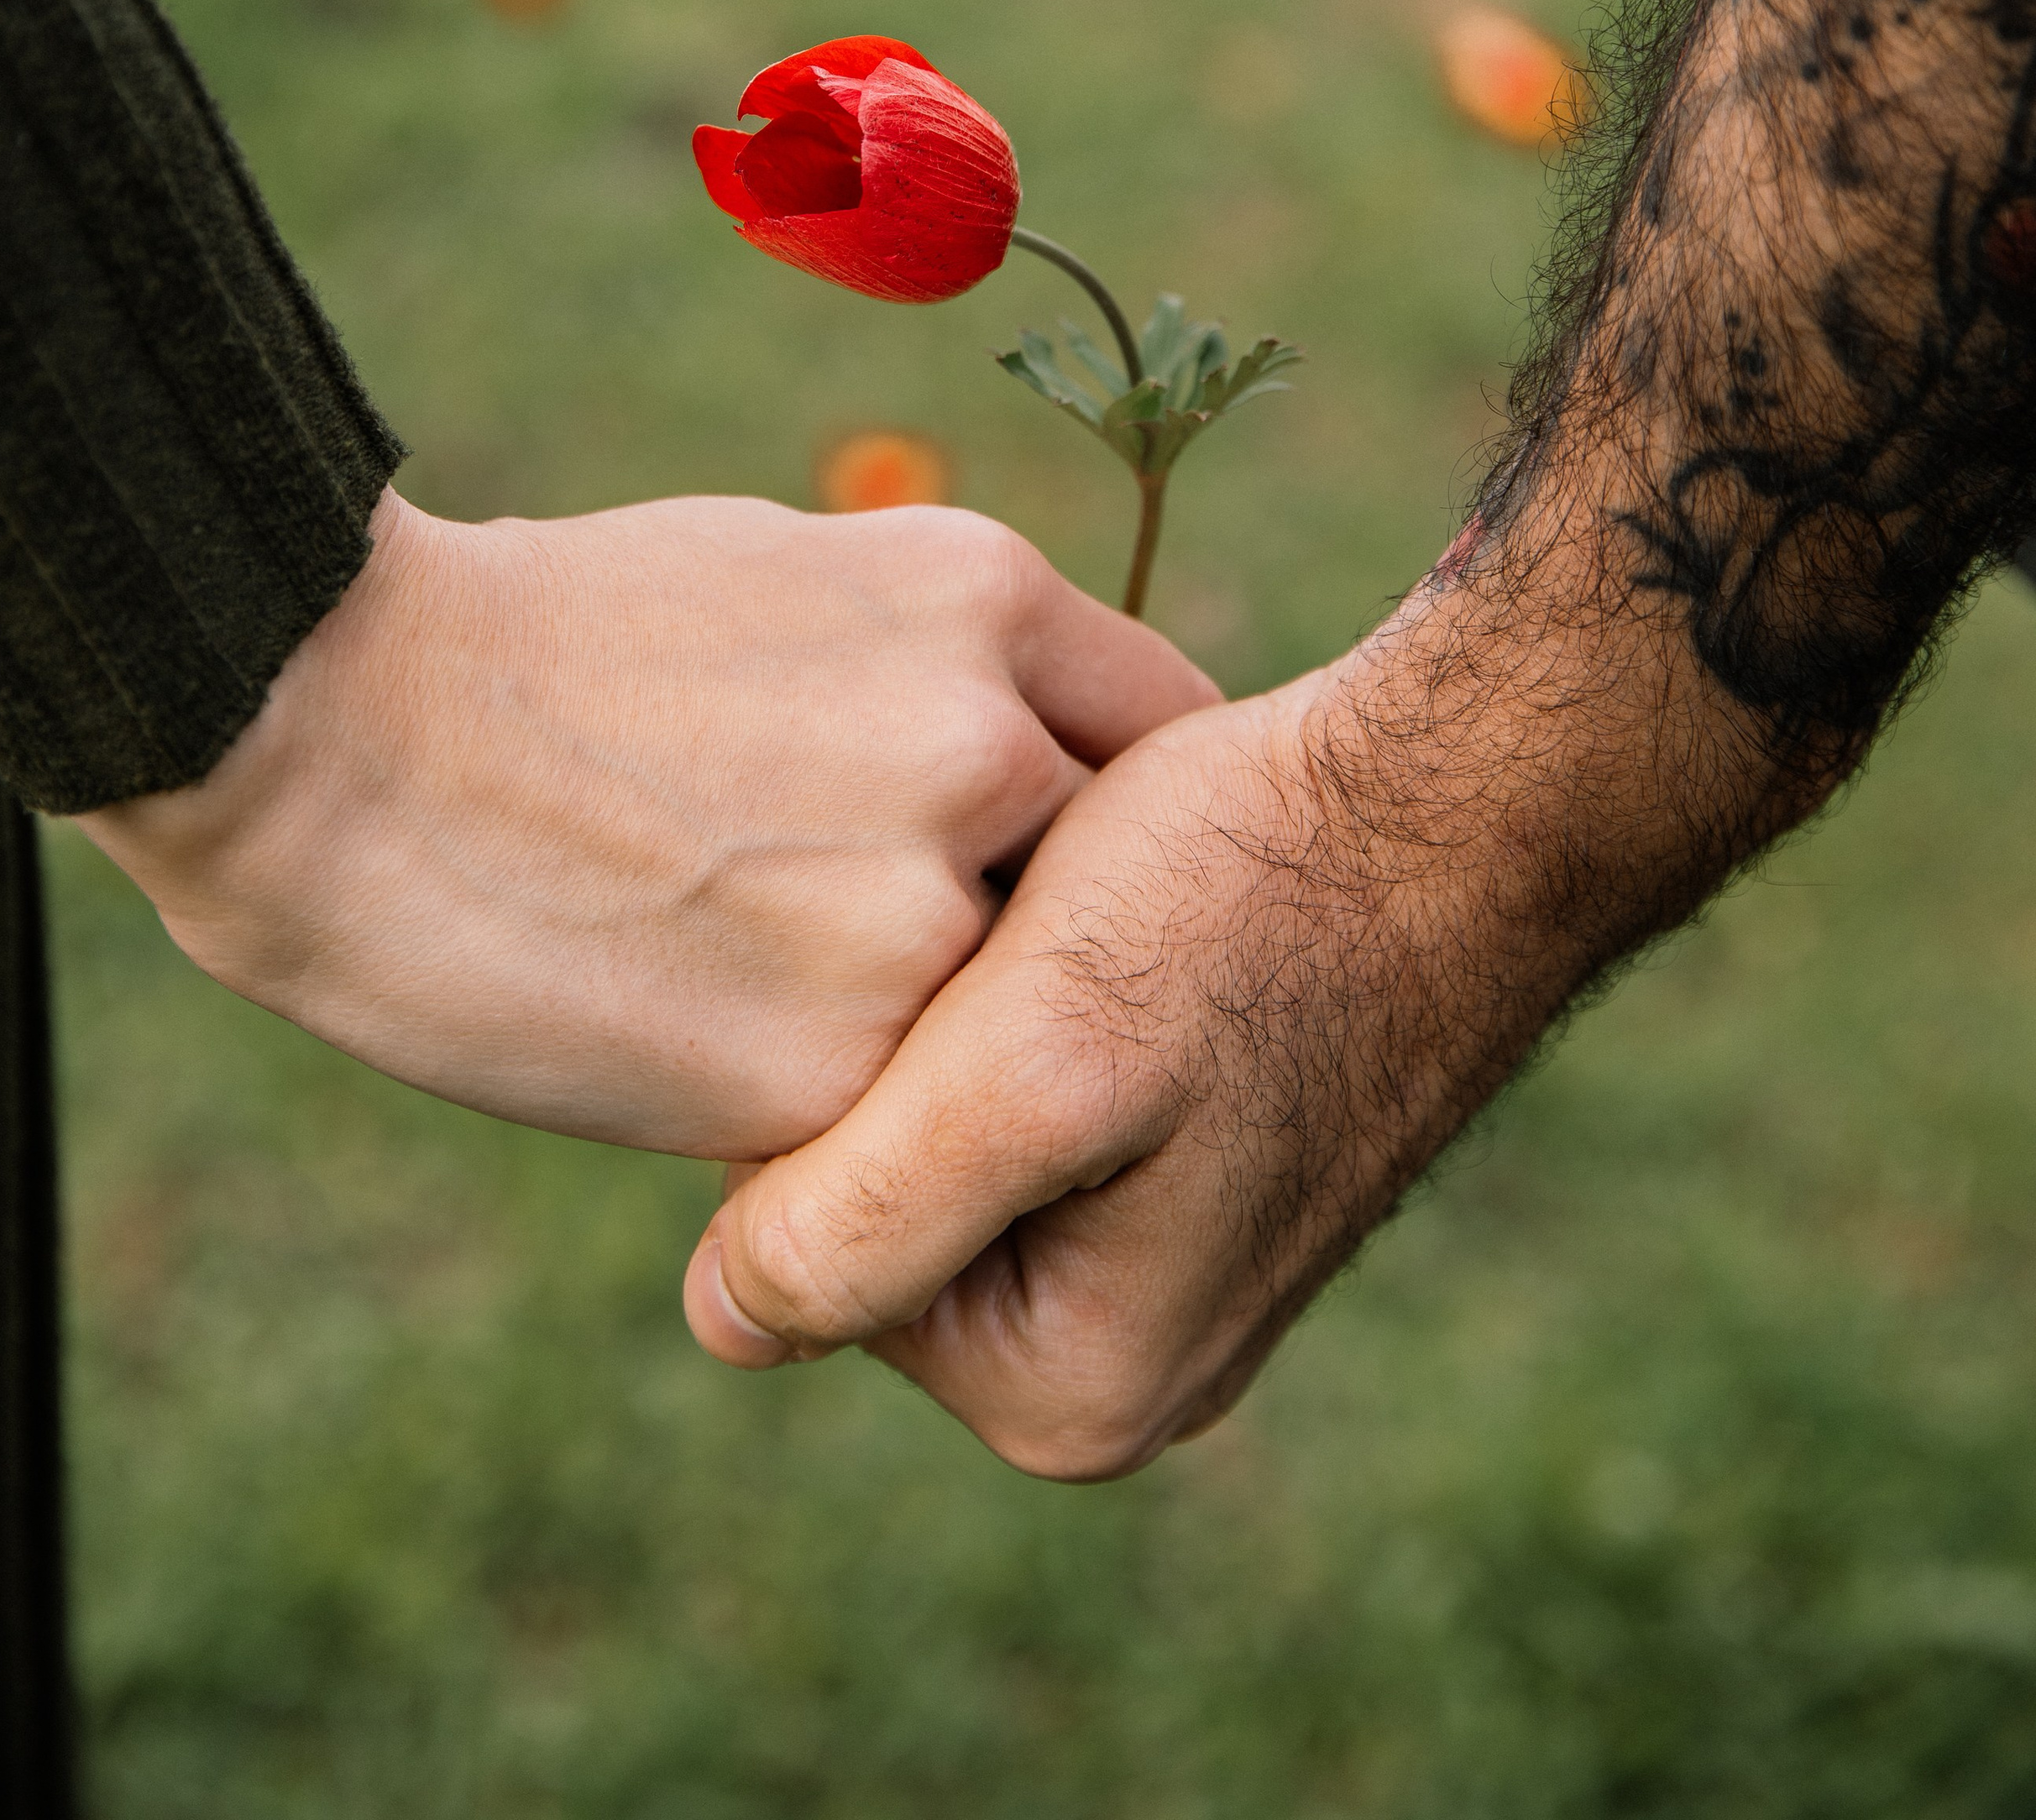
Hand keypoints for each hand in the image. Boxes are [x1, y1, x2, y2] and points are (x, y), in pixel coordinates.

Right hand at [74, 487, 1216, 1159]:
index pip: (1160, 726)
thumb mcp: (780, 573)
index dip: (1116, 797)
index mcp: (982, 599)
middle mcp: (988, 750)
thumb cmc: (535, 637)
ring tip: (761, 977)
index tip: (1064, 845)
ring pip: (995, 1012)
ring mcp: (921, 921)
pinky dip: (825, 1100)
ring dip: (923, 1019)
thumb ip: (931, 661)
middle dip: (1024, 913)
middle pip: (1097, 879)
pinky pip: (888, 1115)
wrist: (332, 732)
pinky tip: (695, 1034)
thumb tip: (1012, 734)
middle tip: (902, 932)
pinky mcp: (833, 1078)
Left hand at [683, 558, 1782, 1476]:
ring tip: (1080, 902)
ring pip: (946, 1117)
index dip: (836, 1064)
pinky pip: (1035, 1080)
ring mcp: (1160, 1260)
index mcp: (1064, 1390)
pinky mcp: (1192, 1159)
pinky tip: (1114, 900)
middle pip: (877, 1191)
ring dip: (970, 993)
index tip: (954, 962)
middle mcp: (1116, 1360)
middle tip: (1030, 922)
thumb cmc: (1260, 900)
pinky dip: (1039, 977)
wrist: (1467, 796)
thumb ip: (860, 1220)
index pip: (808, 1238)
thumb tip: (719, 1325)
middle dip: (911, 1037)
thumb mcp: (1038, 1062)